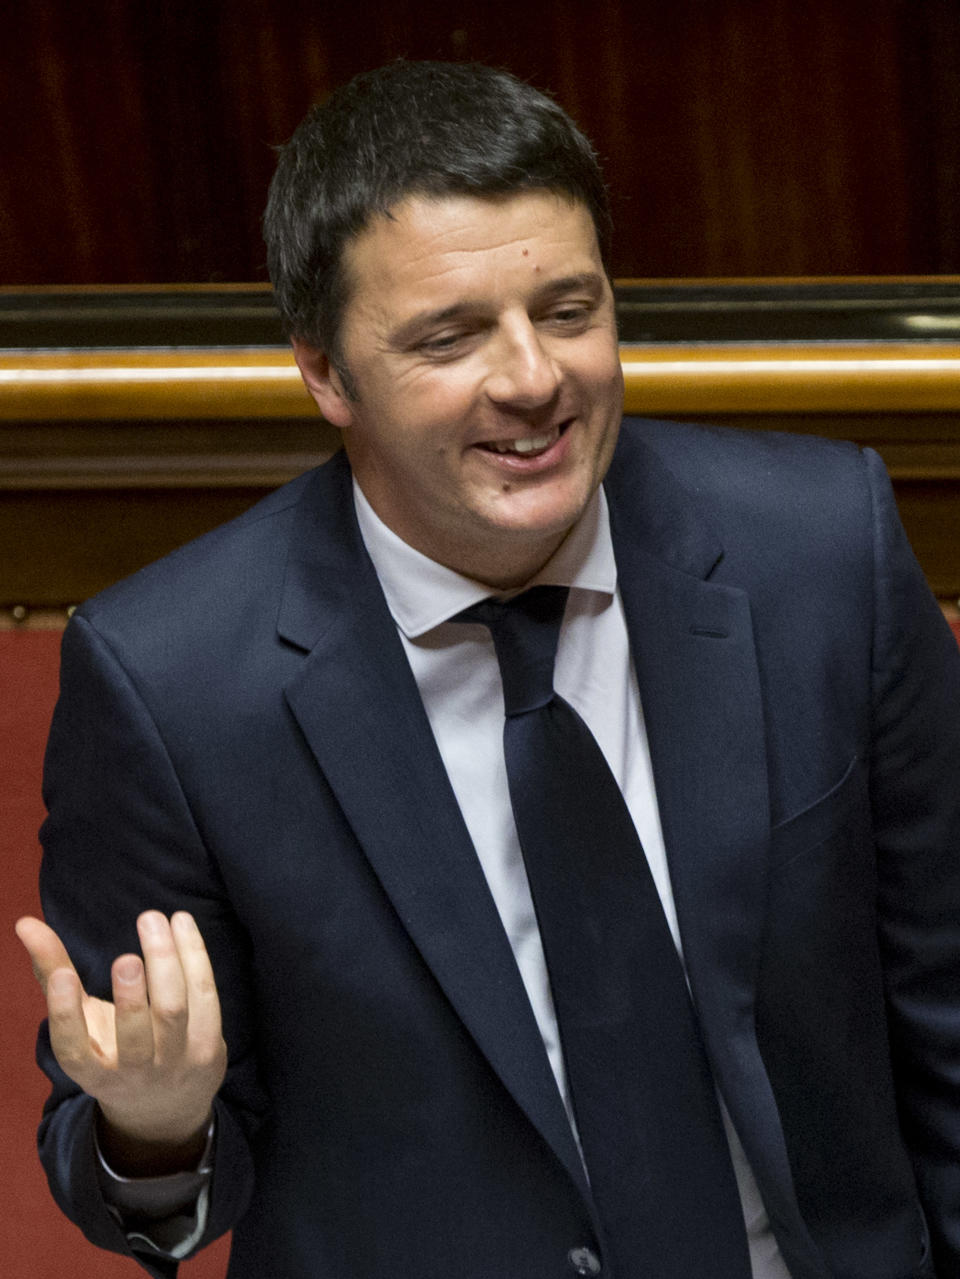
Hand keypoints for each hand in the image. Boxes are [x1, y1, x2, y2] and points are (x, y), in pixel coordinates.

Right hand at [16, 910, 226, 1174]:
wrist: (164, 1107)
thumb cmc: (111, 1048)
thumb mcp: (81, 1022)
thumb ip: (54, 972)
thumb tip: (25, 923)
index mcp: (91, 1070)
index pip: (73, 1049)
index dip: (65, 1015)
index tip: (64, 977)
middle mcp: (133, 1072)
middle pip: (136, 1034)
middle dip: (130, 996)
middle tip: (126, 957)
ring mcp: (175, 1063)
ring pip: (174, 1012)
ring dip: (167, 963)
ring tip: (153, 920)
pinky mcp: (209, 1050)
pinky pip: (205, 997)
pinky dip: (195, 957)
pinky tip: (182, 923)